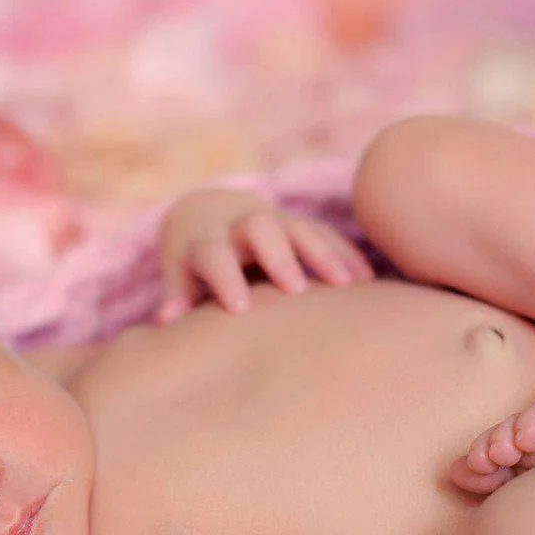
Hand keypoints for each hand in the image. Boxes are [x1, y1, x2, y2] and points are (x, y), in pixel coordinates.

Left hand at [156, 188, 373, 321]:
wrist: (208, 212)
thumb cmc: (191, 260)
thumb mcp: (178, 273)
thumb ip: (176, 295)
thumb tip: (165, 323)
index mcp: (206, 241)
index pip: (213, 255)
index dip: (225, 278)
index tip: (239, 308)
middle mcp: (241, 226)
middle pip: (260, 230)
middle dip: (278, 257)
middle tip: (296, 289)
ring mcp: (275, 222)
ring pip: (301, 229)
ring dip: (324, 255)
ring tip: (349, 286)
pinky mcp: (299, 225)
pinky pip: (327, 234)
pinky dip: (346, 255)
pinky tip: (368, 281)